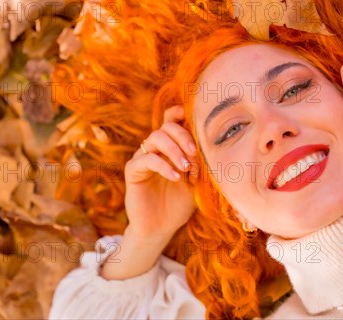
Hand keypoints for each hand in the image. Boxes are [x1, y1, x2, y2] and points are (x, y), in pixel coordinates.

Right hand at [124, 105, 196, 239]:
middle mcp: (155, 148)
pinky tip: (176, 177)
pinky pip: (146, 160)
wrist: (161, 227)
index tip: (193, 116)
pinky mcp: (133, 171)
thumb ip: (199, 163)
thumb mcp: (195, 181)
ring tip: (186, 167)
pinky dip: (163, 166)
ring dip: (174, 150)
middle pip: (166, 126)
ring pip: (155, 138)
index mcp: (170, 146)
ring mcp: (143, 157)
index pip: (172, 121)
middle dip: (183, 135)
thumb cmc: (180, 202)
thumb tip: (209, 147)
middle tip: (194, 152)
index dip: (180, 114)